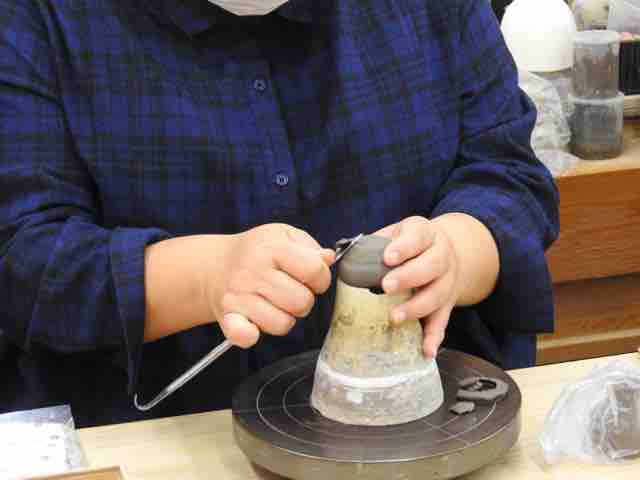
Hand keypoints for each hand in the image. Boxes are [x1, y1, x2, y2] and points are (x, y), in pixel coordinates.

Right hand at [209, 224, 334, 347]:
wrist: (215, 265)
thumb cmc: (257, 251)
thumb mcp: (284, 236)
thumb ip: (310, 247)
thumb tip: (328, 259)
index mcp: (271, 247)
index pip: (314, 270)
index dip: (320, 278)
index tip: (310, 278)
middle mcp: (253, 270)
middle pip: (302, 302)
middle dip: (303, 300)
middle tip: (290, 291)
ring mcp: (239, 295)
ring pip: (283, 324)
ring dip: (284, 318)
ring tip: (274, 303)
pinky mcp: (227, 316)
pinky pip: (245, 335)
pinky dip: (252, 335)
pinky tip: (254, 324)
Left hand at [376, 216, 460, 357]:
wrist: (442, 251)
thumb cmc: (408, 244)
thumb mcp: (393, 234)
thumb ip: (372, 245)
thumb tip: (338, 259)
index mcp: (426, 234)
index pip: (418, 236)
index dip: (404, 247)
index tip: (387, 257)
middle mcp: (442, 256)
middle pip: (432, 266)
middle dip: (409, 277)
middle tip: (386, 286)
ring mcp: (448, 281)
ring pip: (438, 295)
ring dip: (417, 308)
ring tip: (394, 318)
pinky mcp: (448, 303)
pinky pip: (443, 320)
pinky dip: (435, 336)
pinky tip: (426, 350)